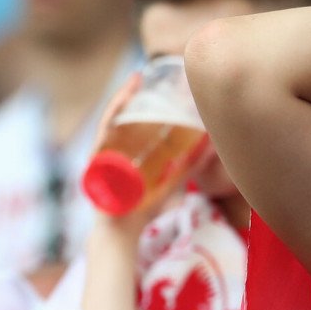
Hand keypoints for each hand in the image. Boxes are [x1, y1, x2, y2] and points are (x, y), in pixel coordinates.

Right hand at [89, 72, 212, 241]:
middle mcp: (114, 149)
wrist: (124, 233)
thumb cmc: (145, 208)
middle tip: (143, 75)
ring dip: (120, 100)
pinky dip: (110, 121)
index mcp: (130, 150)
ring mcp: (104, 155)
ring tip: (133, 83)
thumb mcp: (172, 183)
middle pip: (121, 116)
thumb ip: (190, 167)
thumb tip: (212, 150)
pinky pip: (102, 137)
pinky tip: (119, 107)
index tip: (153, 82)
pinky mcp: (97, 163)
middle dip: (130, 94)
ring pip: (111, 121)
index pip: (134, 119)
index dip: (142, 100)